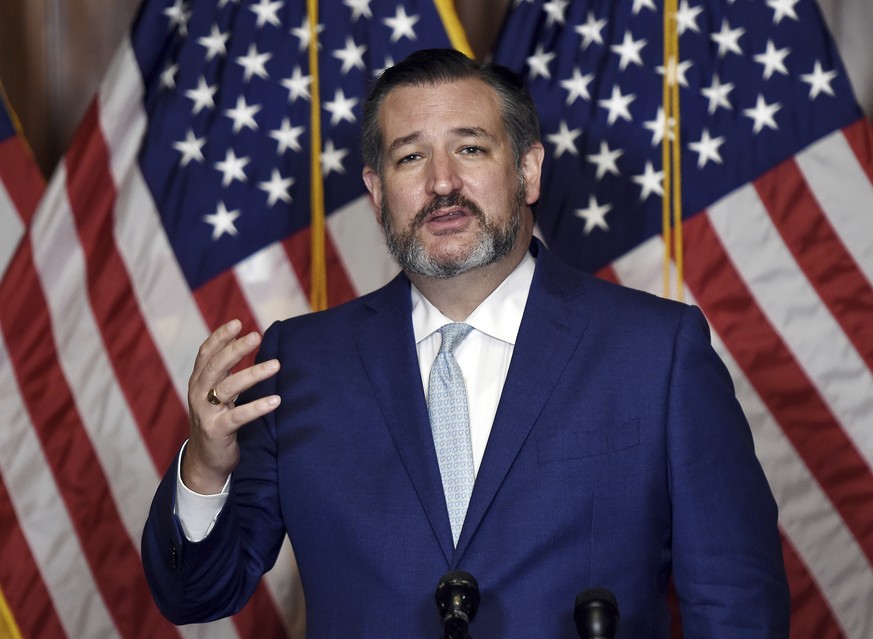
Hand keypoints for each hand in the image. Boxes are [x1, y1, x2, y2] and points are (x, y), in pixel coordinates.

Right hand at [182, 319, 280, 493]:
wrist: (205, 461)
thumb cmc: (216, 420)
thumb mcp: (215, 394)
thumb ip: (225, 373)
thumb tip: (243, 343)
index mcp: (198, 382)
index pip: (206, 353)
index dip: (220, 337)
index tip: (238, 322)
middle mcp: (198, 394)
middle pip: (216, 366)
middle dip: (236, 348)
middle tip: (257, 335)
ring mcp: (206, 413)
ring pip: (228, 387)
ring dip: (253, 374)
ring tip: (276, 364)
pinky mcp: (217, 431)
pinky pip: (239, 416)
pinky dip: (258, 407)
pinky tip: (276, 400)